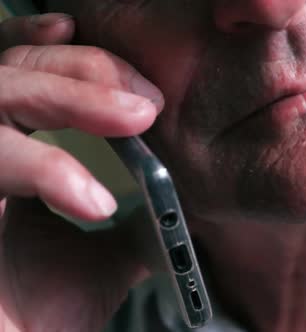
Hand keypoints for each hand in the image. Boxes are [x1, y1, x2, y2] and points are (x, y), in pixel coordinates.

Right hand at [0, 13, 163, 330]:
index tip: (92, 40)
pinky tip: (93, 201)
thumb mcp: (105, 259)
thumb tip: (184, 199)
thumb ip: (138, 220)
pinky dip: (43, 169)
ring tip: (136, 122)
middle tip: (146, 102)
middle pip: (9, 71)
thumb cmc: (40, 317)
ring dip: (68, 96)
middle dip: (81, 70)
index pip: (19, 76)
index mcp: (9, 157)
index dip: (47, 48)